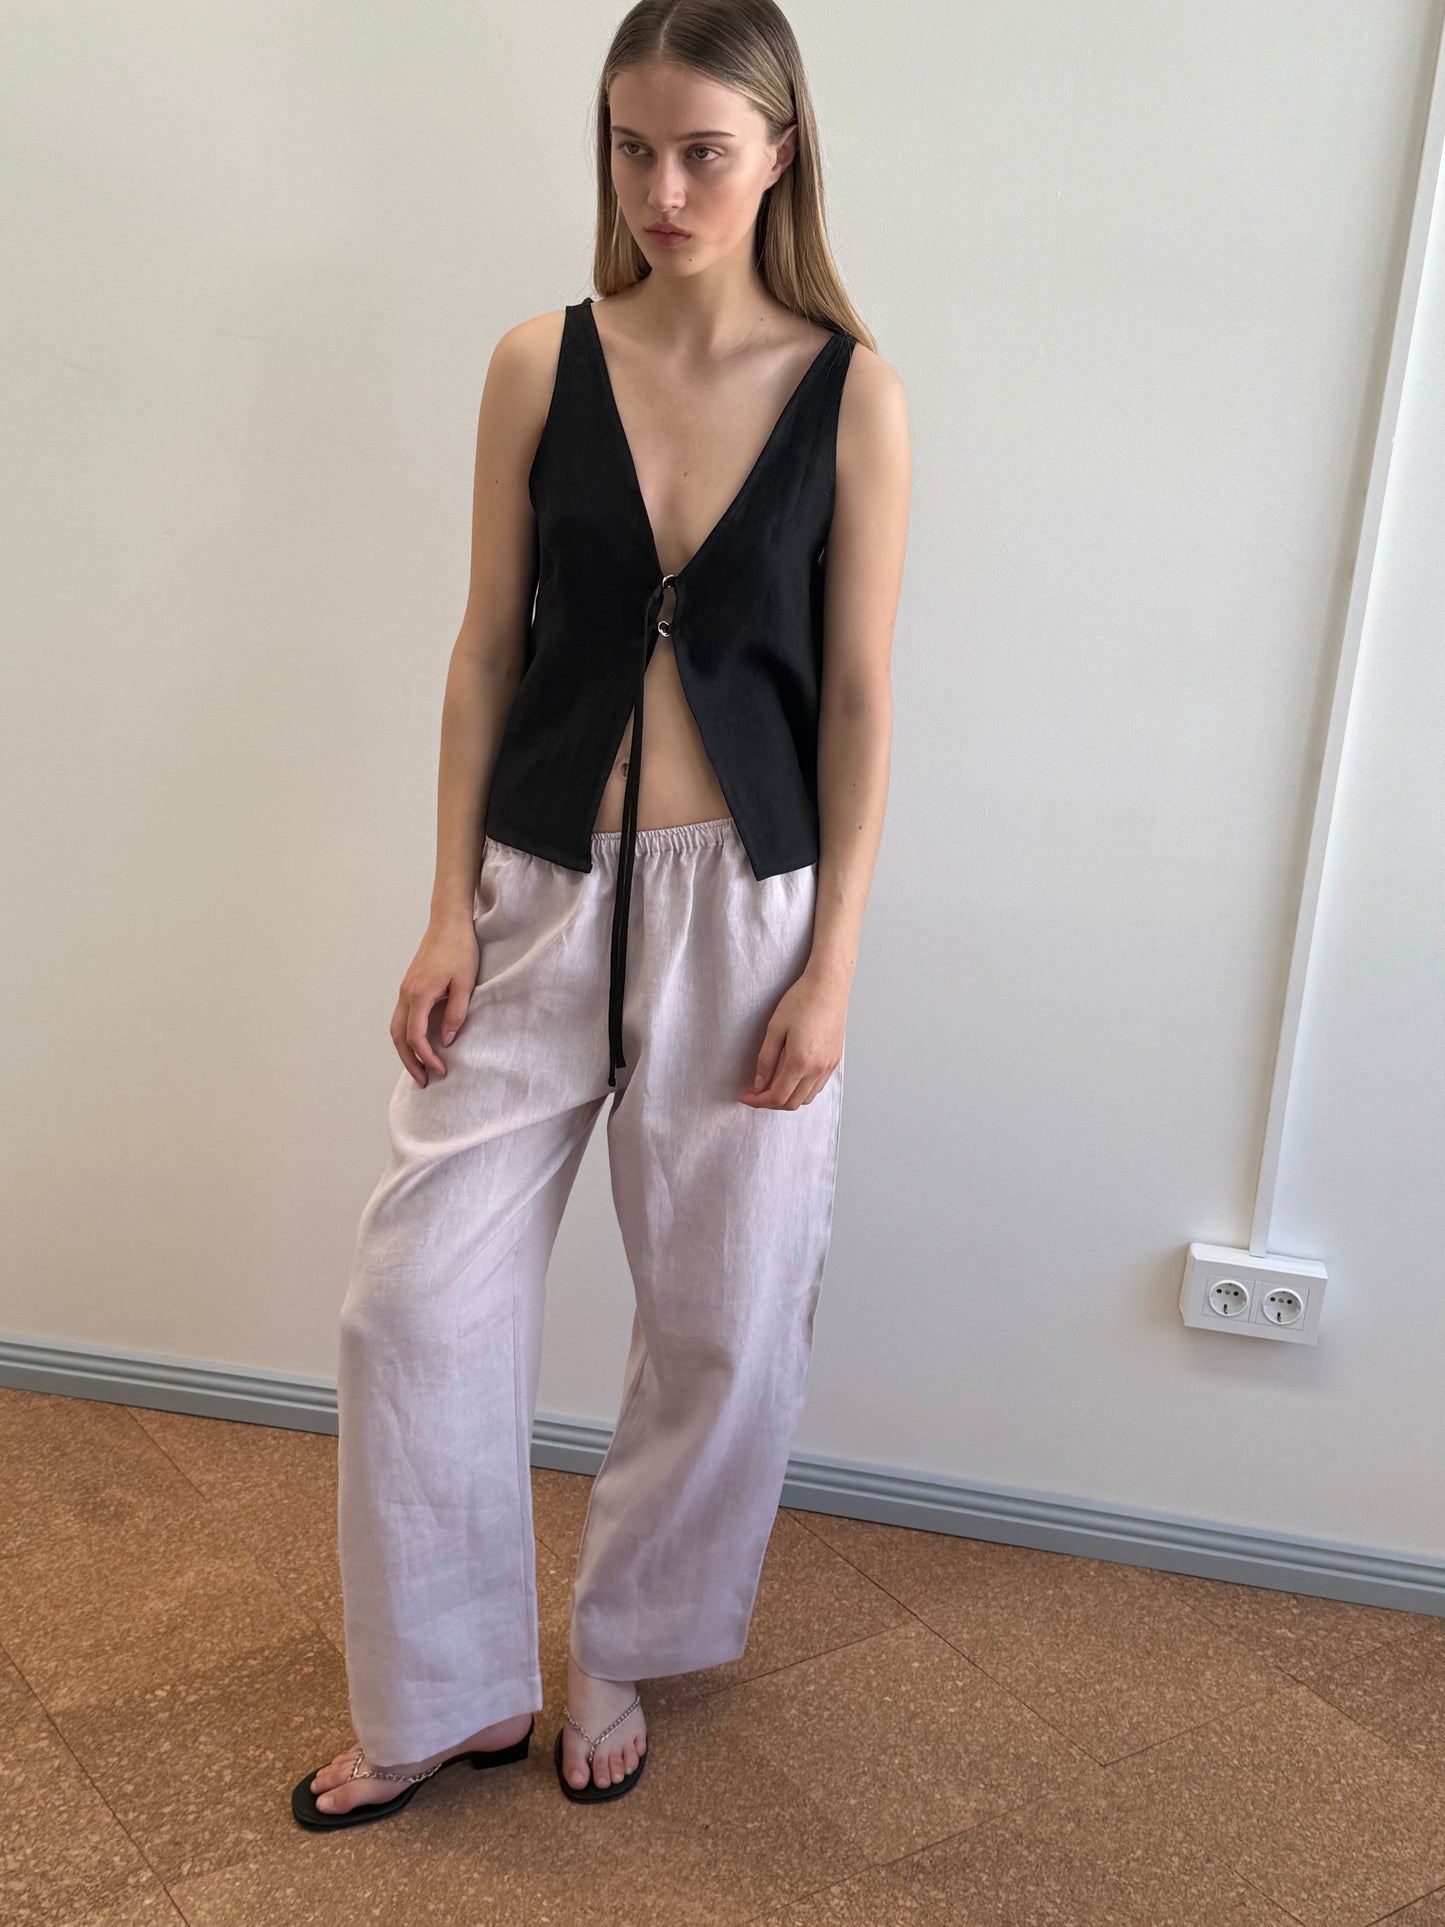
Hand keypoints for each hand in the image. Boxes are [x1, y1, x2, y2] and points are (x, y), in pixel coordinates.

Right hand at [390, 908, 478, 1087]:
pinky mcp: (409, 986)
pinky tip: (420, 1044)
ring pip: (395, 1028)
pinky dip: (406, 1036)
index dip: (427, 1058)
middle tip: (423, 1081)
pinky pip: (401, 1017)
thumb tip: (447, 1040)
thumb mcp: (465, 984)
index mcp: (419, 995)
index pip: (416, 1037)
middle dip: (409, 1062)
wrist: (449, 922)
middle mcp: (406, 994)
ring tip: (420, 1068)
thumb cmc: (460, 949)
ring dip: (405, 1050)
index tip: (441, 1071)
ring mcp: (405, 989)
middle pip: (398, 1037)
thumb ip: (455, 1014)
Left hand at [738, 970, 845, 1109]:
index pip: (777, 1096)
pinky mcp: (834, 1060)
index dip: (758, 1101)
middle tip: (755, 1092)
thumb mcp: (775, 1029)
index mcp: (800, 1061)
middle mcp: (817, 1069)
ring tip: (771, 1086)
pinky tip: (790, 1078)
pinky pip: (817, 1087)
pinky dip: (802, 1090)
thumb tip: (759, 1084)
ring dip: (787, 1098)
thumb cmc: (802, 1001)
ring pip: (806, 1098)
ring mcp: (828, 1066)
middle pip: (792, 1103)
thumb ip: (766, 1060)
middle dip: (770, 1103)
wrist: (828, 986)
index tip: (745, 1096)